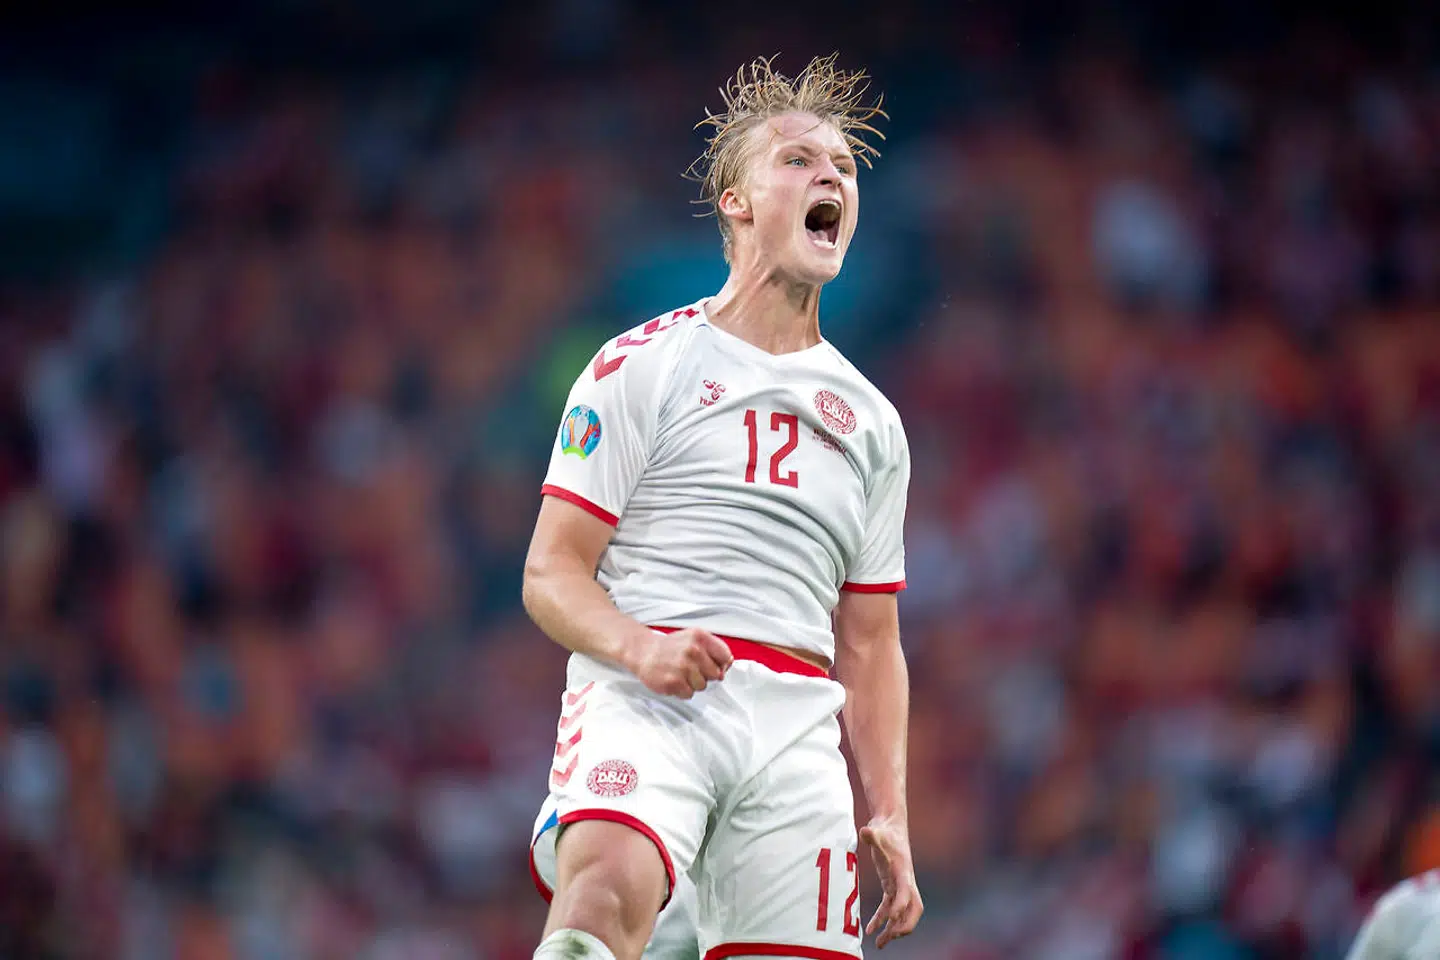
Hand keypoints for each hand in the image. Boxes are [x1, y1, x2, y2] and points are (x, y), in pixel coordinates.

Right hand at [628, 628, 732, 697]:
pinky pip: (689, 694)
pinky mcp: (673, 682)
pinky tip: (673, 680)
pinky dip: (682, 691)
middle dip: (705, 675)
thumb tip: (729, 663)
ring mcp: (683, 667)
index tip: (710, 664)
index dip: (720, 664)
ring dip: (692, 683)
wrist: (644, 652)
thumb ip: (713, 648)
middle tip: (690, 668)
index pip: (725, 656)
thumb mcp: (693, 638)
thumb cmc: (671, 647)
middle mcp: (693, 650)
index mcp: (700, 637)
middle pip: (716, 675)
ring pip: (702, 686)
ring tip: (680, 673)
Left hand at [860, 817, 922, 948]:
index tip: (891, 919)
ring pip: (903, 913)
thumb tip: (866, 831)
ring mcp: (900, 885)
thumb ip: (872, 834)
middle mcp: (905, 881)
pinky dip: (882, 919)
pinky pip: (890, 908)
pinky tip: (871, 929)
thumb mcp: (877, 831)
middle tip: (889, 938)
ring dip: (893, 929)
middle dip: (904, 925)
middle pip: (913, 909)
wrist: (890, 825)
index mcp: (903, 870)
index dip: (900, 906)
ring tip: (879, 943)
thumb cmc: (885, 830)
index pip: (906, 893)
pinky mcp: (892, 885)